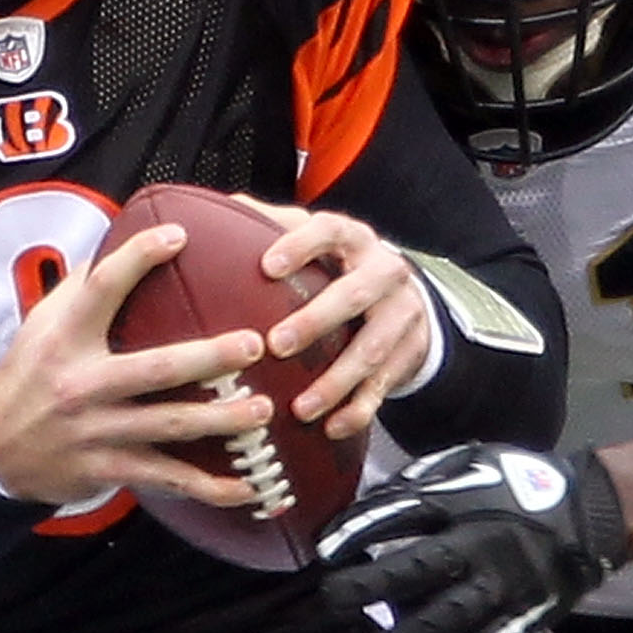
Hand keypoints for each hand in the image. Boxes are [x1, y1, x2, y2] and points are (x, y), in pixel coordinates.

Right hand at [0, 219, 275, 510]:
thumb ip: (79, 291)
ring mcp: (96, 430)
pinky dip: (209, 487)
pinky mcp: (108, 468)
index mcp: (64, 339)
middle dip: (208, 358)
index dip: (137, 258)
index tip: (178, 235)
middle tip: (253, 344)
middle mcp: (81, 384)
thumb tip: (118, 239)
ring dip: (220, 419)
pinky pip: (166, 477)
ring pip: (168, 425)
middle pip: (155, 368)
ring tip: (263, 409)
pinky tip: (247, 487)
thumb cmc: (28, 379)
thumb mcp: (39, 329)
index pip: (100, 289)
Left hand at [249, 203, 432, 440]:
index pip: (330, 230)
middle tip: (276, 344)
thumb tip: (224, 205)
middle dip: (316, 320)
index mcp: (355, 239)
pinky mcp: (407, 354)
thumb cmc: (342, 269)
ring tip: (301, 407)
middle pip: (356, 294)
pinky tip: (332, 427)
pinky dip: (358, 410)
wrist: (407, 300)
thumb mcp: (318, 242)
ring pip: (372, 349)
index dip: (301, 246)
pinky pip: (383, 386)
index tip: (267, 267)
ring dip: (335, 381)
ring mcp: (401, 315)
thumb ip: (274, 225)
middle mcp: (385, 272)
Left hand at [317, 443, 625, 632]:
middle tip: (333, 601)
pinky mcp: (522, 615)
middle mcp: (480, 543)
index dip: (360, 530)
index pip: (403, 513)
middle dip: (371, 586)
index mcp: (464, 501)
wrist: (590, 513)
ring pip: (447, 617)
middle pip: (418, 567)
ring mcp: (502, 584)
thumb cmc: (520, 485)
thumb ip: (425, 480)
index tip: (325, 551)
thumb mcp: (474, 462)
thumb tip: (369, 504)